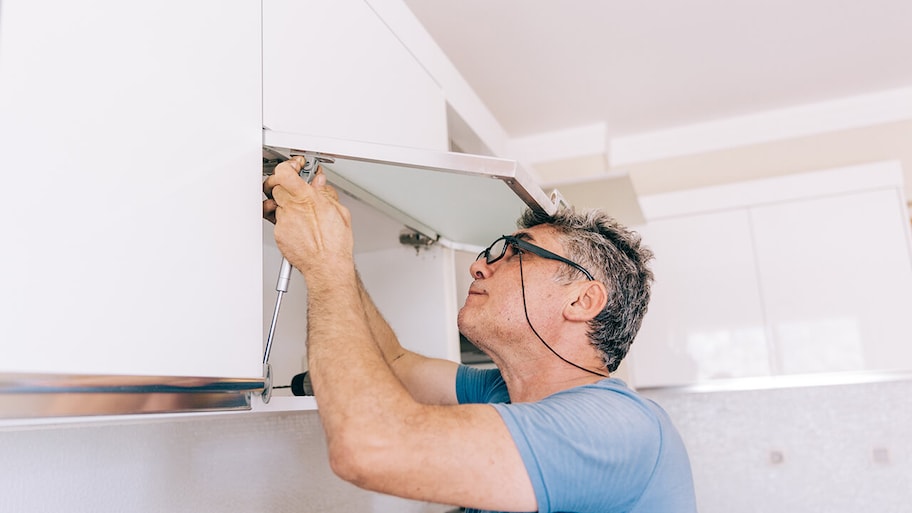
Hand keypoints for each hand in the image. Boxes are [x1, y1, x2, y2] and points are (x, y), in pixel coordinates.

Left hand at [262, 157, 354, 279]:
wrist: (326, 266)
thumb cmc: (335, 245)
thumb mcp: (340, 212)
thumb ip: (326, 194)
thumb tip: (320, 184)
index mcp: (307, 198)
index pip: (285, 172)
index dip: (287, 166)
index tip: (294, 167)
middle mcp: (292, 208)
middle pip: (276, 185)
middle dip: (285, 184)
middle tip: (295, 187)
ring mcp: (283, 221)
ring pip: (277, 203)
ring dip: (286, 203)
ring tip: (299, 210)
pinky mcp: (279, 234)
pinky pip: (278, 220)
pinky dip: (287, 220)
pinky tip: (299, 226)